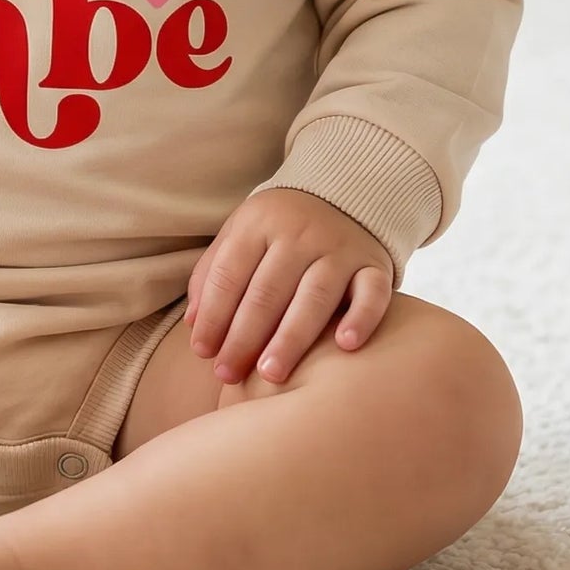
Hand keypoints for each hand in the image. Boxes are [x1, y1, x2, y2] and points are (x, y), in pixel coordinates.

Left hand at [183, 188, 394, 386]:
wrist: (345, 195)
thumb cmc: (280, 230)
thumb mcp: (241, 235)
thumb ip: (214, 274)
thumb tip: (195, 326)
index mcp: (259, 223)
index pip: (230, 273)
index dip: (214, 315)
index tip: (203, 353)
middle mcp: (300, 234)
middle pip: (268, 291)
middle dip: (245, 337)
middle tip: (229, 374)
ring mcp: (340, 249)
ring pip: (315, 296)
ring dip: (291, 337)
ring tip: (271, 374)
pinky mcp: (374, 265)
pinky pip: (373, 292)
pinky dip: (362, 318)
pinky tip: (346, 346)